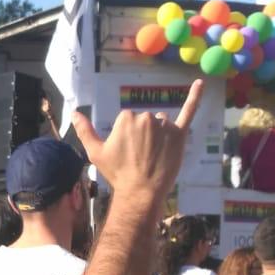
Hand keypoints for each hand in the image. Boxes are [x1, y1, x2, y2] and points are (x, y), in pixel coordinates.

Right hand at [71, 79, 202, 203]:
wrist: (141, 192)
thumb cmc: (118, 173)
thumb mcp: (95, 153)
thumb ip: (85, 130)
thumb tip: (74, 112)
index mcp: (127, 118)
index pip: (128, 122)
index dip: (127, 139)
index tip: (126, 154)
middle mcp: (146, 117)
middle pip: (145, 122)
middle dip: (143, 137)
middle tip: (139, 158)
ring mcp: (164, 125)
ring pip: (162, 124)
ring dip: (159, 136)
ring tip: (154, 157)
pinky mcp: (180, 134)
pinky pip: (188, 111)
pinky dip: (195, 96)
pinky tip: (200, 83)